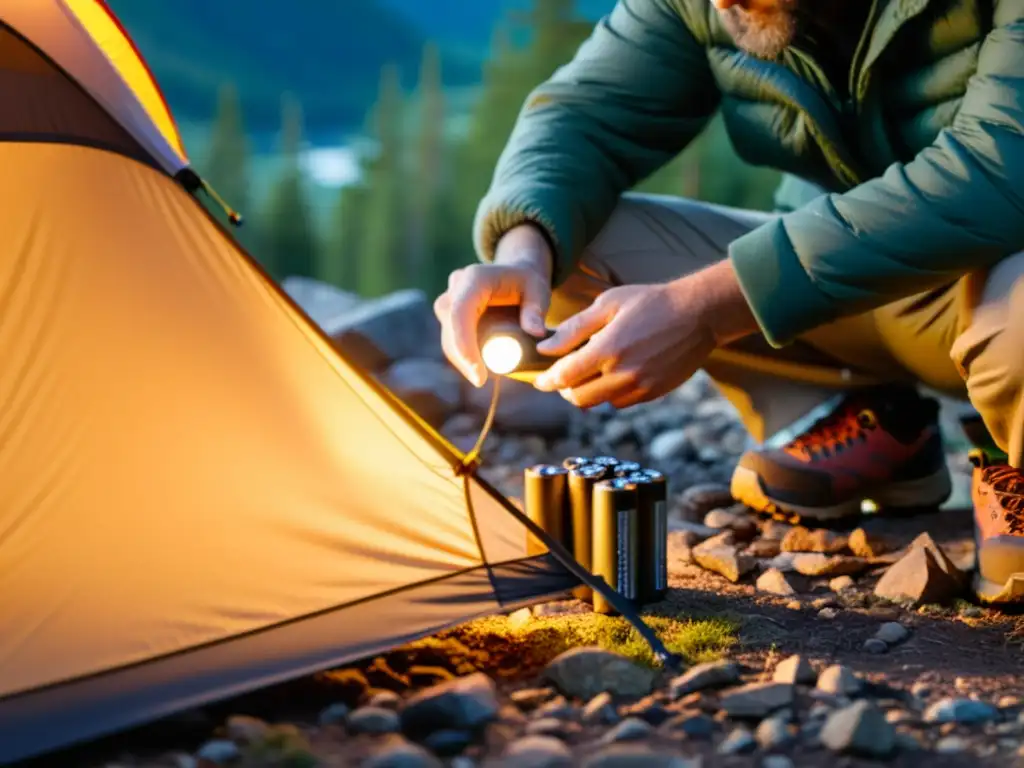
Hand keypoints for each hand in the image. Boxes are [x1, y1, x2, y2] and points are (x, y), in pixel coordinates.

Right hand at [434, 224, 552, 386]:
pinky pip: (450, 338)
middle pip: (450, 328)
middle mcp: (456, 286)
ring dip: (461, 360)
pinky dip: (461, 355)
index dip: (465, 345)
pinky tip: (475, 370)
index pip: (460, 313)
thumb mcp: (538, 290)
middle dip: (463, 359)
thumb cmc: (527, 282)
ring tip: (481, 377)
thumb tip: (535, 333)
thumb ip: (536, 310)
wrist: (513, 272)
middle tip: (482, 380)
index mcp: (475, 278)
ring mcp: (449, 299)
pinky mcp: (449, 313)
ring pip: (447, 336)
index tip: (478, 374)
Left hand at [532, 279, 717, 408]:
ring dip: (587, 391)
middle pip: (577, 398)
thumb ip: (574, 329)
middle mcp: (623, 374)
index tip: (537, 380)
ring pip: (599, 403)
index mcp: (608, 349)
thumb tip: (545, 348)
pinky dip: (610, 393)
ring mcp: (640, 386)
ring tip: (591, 370)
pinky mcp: (653, 393)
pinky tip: (615, 373)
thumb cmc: (650, 302)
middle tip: (564, 374)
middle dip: (565, 388)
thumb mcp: (608, 304)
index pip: (564, 377)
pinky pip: (620, 402)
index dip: (545, 381)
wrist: (698, 313)